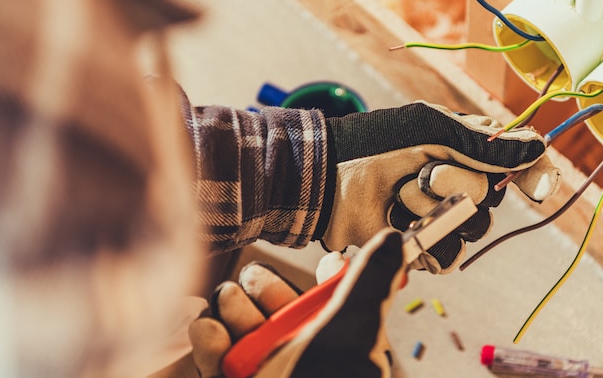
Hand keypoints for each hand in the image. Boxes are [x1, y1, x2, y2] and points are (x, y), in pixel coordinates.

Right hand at [189, 229, 405, 377]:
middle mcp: (302, 354)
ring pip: (241, 323)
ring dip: (232, 309)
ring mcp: (264, 370)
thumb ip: (369, 285)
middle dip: (261, 288)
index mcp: (337, 340)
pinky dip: (208, 339)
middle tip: (254, 288)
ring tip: (231, 311)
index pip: (332, 297)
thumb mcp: (353, 333)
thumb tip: (394, 238)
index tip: (328, 265)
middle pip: (276, 303)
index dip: (328, 276)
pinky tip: (210, 332)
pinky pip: (213, 354)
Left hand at [317, 101, 559, 272]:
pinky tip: (398, 220)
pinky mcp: (422, 245)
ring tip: (400, 196)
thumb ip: (485, 143)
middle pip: (493, 197)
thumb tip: (540, 146)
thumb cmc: (375, 143)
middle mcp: (460, 181)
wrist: (328, 177)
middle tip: (422, 173)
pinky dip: (424, 239)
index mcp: (468, 147)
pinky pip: (446, 255)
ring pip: (472, 229)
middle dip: (456, 184)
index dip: (533, 174)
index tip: (537, 187)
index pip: (517, 162)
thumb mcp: (431, 130)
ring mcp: (442, 215)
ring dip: (434, 211)